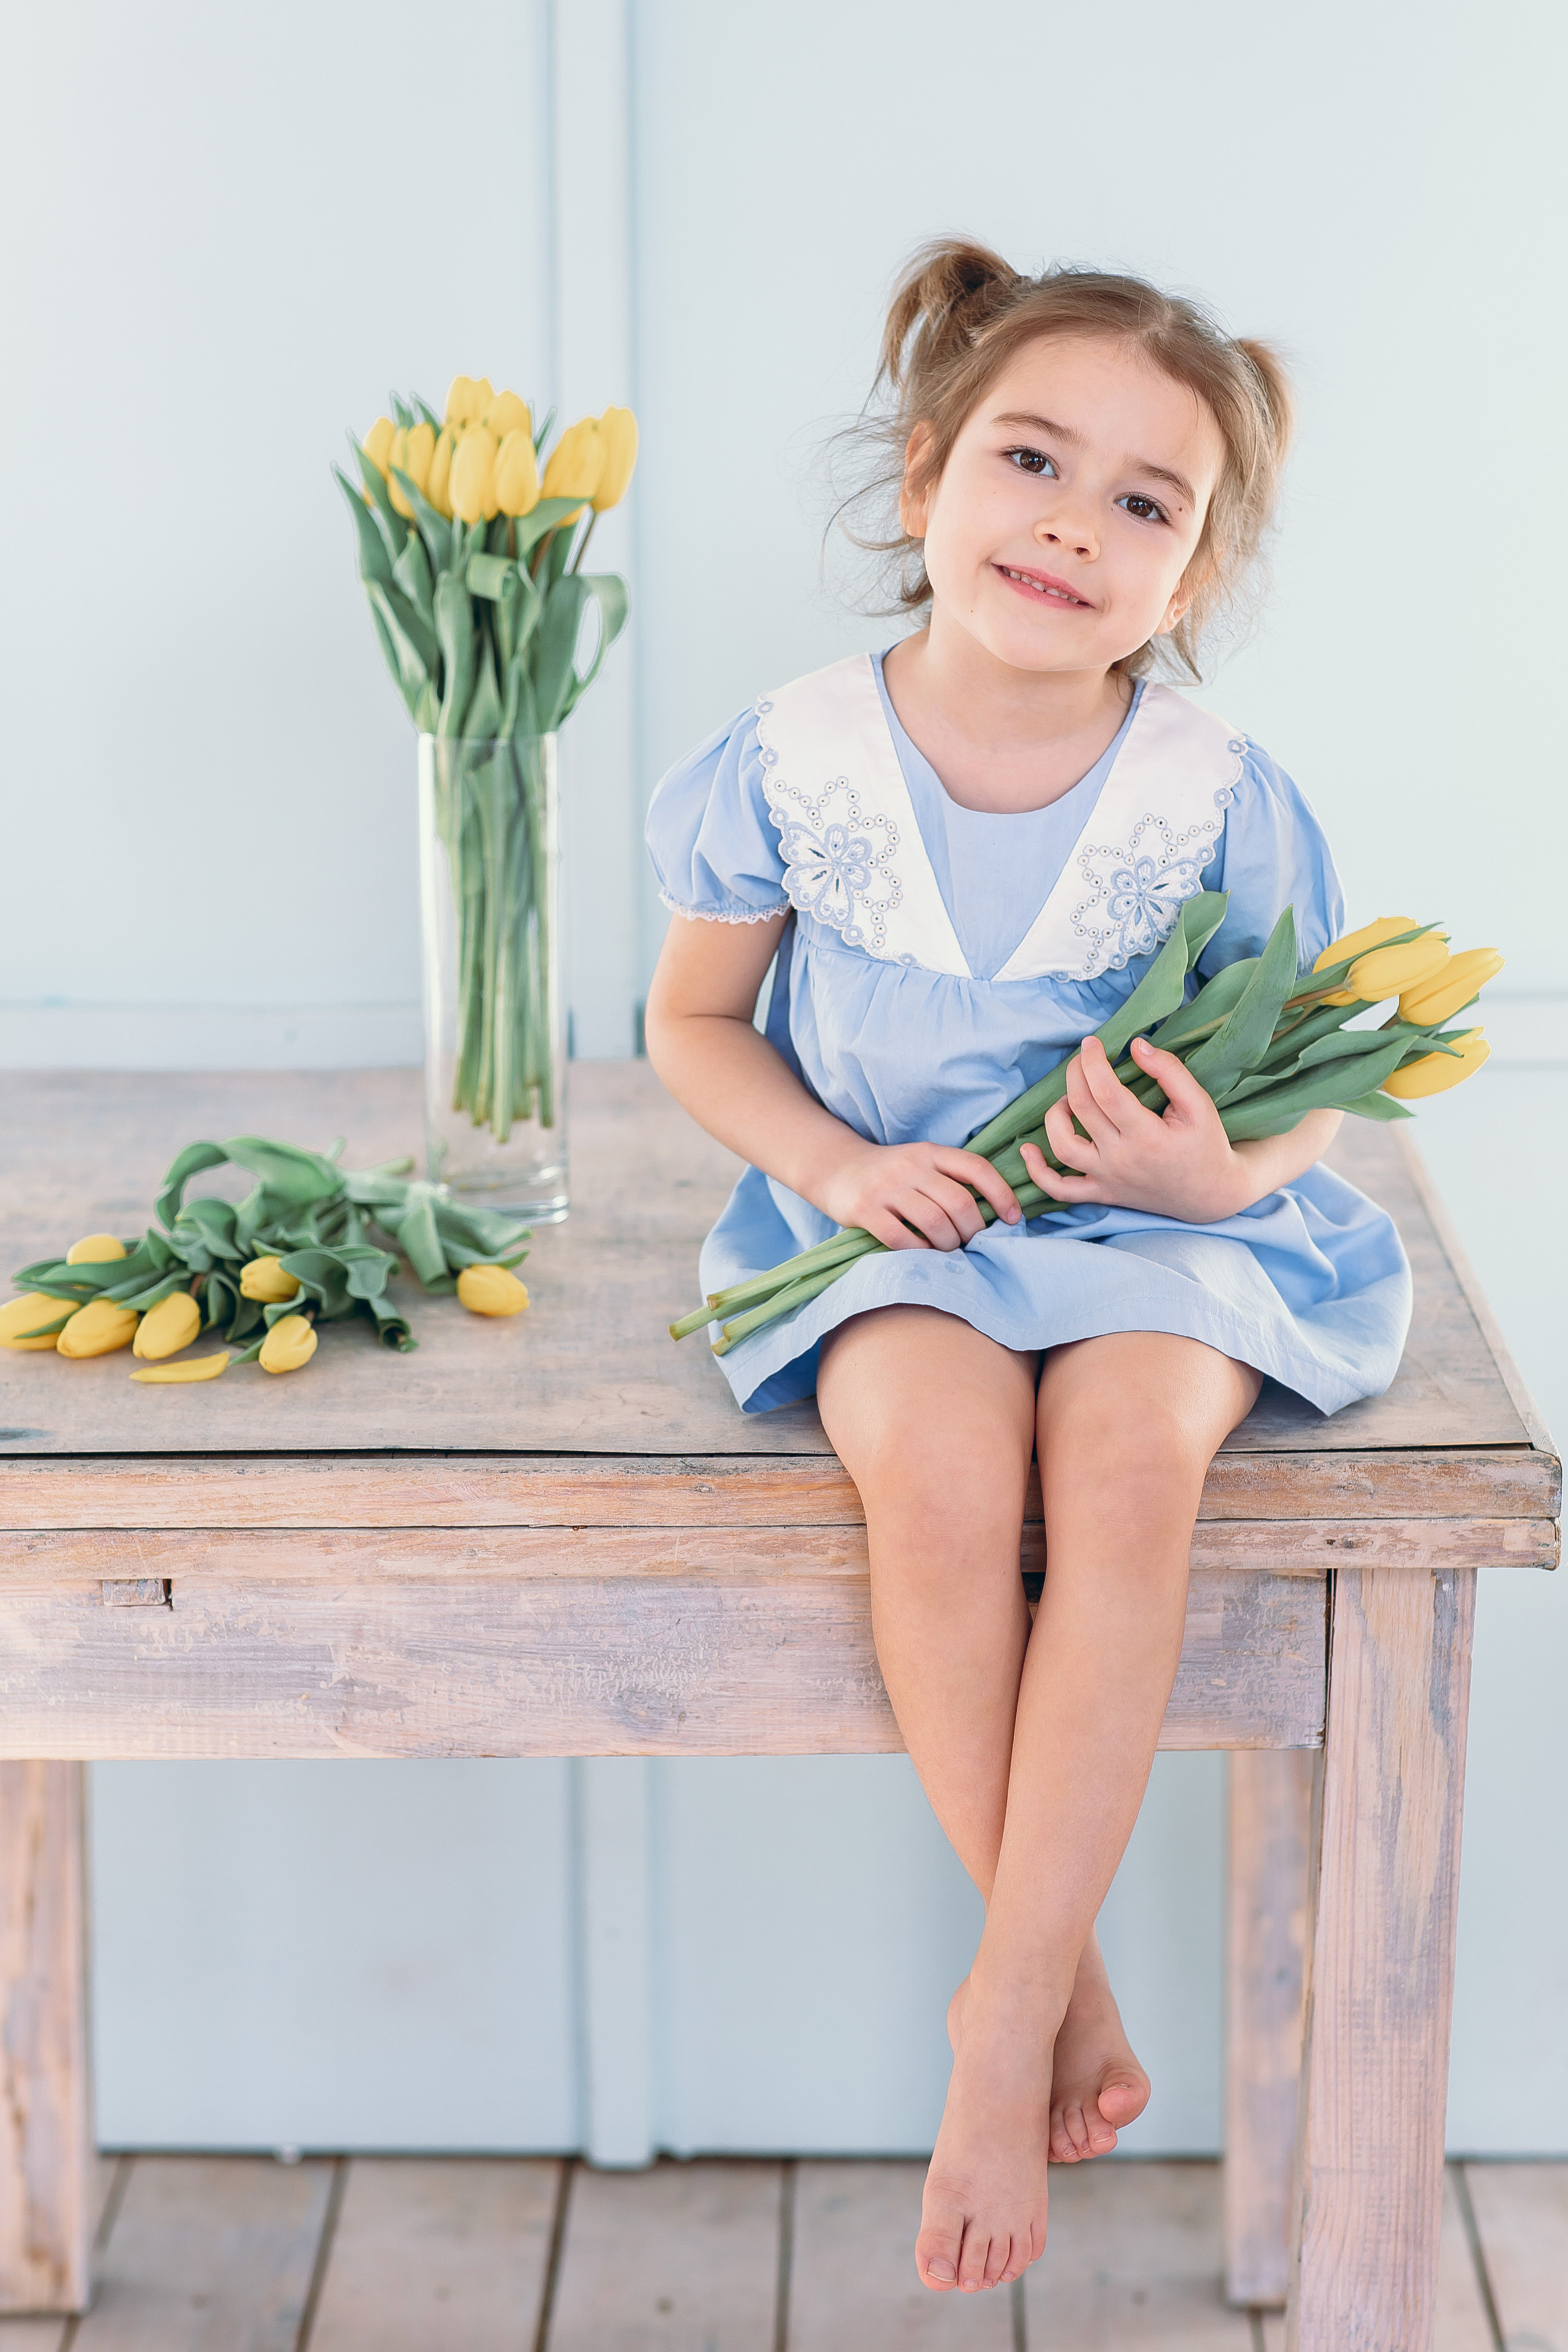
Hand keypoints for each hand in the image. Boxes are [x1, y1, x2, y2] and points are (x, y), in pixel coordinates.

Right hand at [817, 1138, 1023, 1251]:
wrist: (835, 1169)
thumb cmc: (890, 1175)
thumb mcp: (921, 1163)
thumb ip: (950, 1179)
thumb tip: (994, 1213)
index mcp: (930, 1152)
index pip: (976, 1168)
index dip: (1002, 1193)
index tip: (1012, 1219)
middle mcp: (910, 1166)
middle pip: (959, 1202)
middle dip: (973, 1230)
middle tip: (970, 1242)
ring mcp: (886, 1187)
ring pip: (934, 1222)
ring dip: (948, 1244)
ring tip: (947, 1249)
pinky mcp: (864, 1210)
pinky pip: (902, 1238)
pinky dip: (919, 1251)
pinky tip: (921, 1252)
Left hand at [1020, 1035, 1250, 1223]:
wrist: (1211, 1195)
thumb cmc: (1206, 1145)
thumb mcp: (1199, 1104)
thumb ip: (1170, 1072)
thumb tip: (1136, 1045)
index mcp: (1148, 1136)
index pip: (1106, 1092)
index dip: (1093, 1062)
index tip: (1092, 1042)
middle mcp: (1122, 1160)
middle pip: (1081, 1109)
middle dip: (1076, 1074)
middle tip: (1083, 1058)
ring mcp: (1108, 1179)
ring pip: (1062, 1147)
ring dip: (1055, 1115)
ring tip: (1069, 1099)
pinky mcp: (1101, 1193)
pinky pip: (1060, 1190)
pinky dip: (1037, 1173)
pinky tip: (1028, 1150)